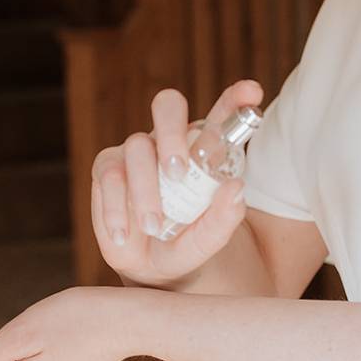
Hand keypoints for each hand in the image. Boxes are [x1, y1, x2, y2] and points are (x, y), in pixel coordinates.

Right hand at [92, 80, 263, 287]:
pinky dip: (116, 208)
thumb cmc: (185, 243)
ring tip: (155, 227)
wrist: (151, 269)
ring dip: (146, 190)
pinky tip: (124, 234)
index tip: (253, 91)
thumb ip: (224, 218)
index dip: (236, 99)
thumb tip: (235, 189)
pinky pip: (109, 176)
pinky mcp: (107, 169)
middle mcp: (170, 141)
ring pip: (137, 147)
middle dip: (173, 131)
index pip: (221, 115)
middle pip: (167, 105)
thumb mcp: (209, 239)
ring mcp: (136, 151)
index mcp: (203, 150)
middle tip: (178, 172)